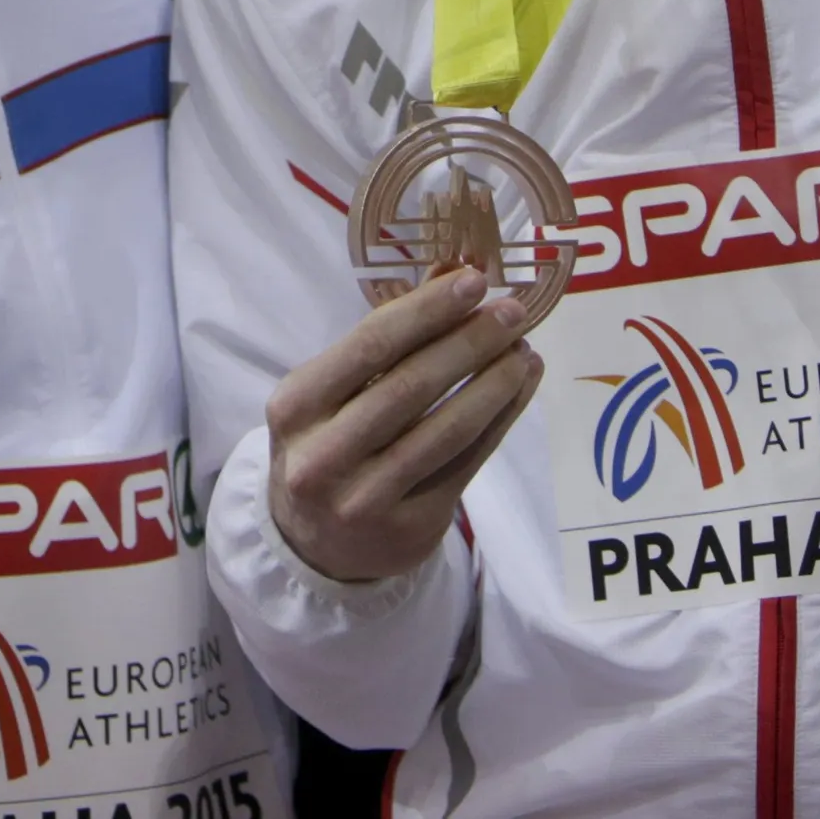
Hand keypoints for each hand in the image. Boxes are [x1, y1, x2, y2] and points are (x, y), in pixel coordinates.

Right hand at [266, 264, 541, 583]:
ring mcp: (365, 497)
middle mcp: (323, 454)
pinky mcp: (409, 527)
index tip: (473, 281)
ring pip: (446, 430)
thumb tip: (449, 274)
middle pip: (412, 386)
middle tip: (512, 313)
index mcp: (296, 406)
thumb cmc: (325, 445)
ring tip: (524, 352)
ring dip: (494, 384)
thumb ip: (382, 340)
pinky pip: (466, 464)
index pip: (369, 346)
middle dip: (469, 343)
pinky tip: (519, 390)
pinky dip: (499, 422)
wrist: (313, 545)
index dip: (427, 310)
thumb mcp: (329, 393)